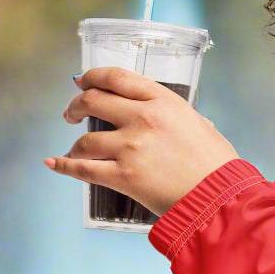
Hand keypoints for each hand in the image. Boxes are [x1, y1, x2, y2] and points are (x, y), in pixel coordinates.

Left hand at [44, 67, 239, 216]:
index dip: (92, 76)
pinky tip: (55, 163)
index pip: (116, 78)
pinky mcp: (123, 177)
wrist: (219, 196)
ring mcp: (130, 148)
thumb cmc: (216, 163)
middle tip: (71, 115)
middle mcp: (142, 118)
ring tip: (74, 149)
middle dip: (76, 106)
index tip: (82, 82)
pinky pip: (83, 168)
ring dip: (74, 143)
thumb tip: (163, 118)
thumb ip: (175, 116)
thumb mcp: (199, 124)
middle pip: (93, 101)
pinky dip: (64, 166)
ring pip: (85, 139)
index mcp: (163, 101)